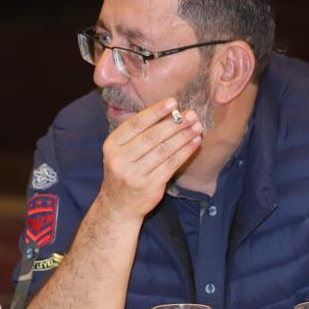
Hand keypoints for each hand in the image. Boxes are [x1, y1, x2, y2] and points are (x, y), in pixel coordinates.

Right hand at [100, 98, 202, 219]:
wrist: (118, 205)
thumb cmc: (124, 171)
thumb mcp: (120, 151)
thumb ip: (137, 134)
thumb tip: (167, 113)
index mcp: (111, 145)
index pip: (136, 124)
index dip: (155, 112)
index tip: (173, 103)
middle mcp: (120, 159)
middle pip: (151, 137)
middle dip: (174, 124)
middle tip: (191, 115)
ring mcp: (134, 174)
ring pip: (163, 151)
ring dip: (183, 137)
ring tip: (196, 127)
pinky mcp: (149, 186)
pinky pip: (171, 165)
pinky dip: (185, 152)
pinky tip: (194, 143)